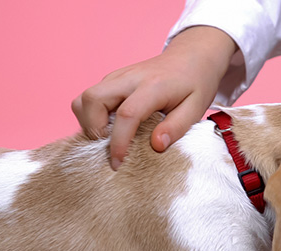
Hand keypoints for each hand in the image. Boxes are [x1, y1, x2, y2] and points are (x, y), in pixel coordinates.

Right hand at [71, 26, 236, 169]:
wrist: (191, 56)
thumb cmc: (195, 83)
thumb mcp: (196, 108)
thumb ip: (176, 127)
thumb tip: (156, 146)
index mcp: (153, 86)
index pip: (127, 114)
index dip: (118, 142)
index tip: (118, 163)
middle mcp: (129, 78)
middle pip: (91, 99)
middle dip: (93, 128)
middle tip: (110, 146)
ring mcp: (116, 77)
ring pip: (84, 98)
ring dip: (89, 122)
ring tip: (109, 138)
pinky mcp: (111, 80)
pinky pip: (89, 99)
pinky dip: (92, 117)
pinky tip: (111, 128)